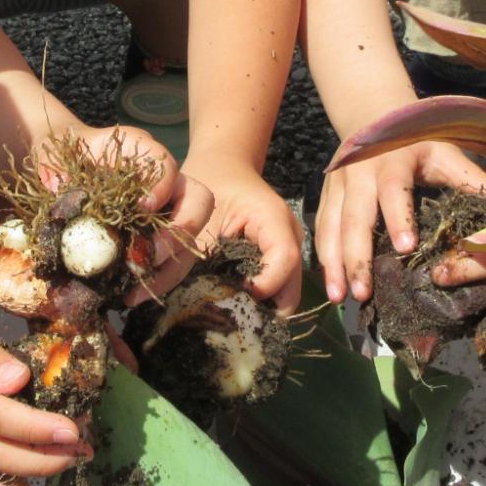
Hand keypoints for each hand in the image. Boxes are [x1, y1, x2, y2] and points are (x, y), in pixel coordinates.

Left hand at [54, 123, 213, 292]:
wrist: (67, 172)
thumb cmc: (65, 159)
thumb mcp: (54, 155)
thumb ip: (53, 166)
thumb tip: (56, 185)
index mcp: (141, 151)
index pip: (166, 163)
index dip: (161, 186)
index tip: (142, 209)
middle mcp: (165, 181)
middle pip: (198, 202)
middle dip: (180, 233)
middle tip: (151, 255)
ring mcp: (168, 211)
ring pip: (190, 240)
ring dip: (169, 269)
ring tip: (136, 292)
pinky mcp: (161, 238)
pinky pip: (173, 262)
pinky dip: (156, 281)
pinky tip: (129, 296)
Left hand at [183, 154, 305, 312]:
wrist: (221, 167)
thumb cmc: (207, 184)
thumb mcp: (199, 217)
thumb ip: (200, 256)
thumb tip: (194, 302)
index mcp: (274, 218)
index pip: (284, 258)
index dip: (263, 285)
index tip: (230, 294)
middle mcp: (291, 237)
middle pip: (291, 289)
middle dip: (262, 310)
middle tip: (227, 318)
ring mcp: (289, 250)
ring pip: (285, 296)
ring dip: (258, 309)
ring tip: (226, 313)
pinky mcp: (280, 262)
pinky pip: (276, 291)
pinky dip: (256, 303)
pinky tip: (231, 304)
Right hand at [315, 141, 485, 305]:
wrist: (372, 116)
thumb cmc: (418, 141)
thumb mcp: (446, 153)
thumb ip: (473, 181)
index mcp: (392, 160)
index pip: (393, 190)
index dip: (398, 217)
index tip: (407, 249)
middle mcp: (359, 172)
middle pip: (354, 217)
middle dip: (357, 256)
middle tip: (363, 293)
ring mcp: (337, 185)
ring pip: (331, 227)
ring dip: (333, 264)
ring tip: (342, 298)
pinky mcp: (326, 196)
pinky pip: (322, 230)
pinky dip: (323, 258)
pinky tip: (331, 285)